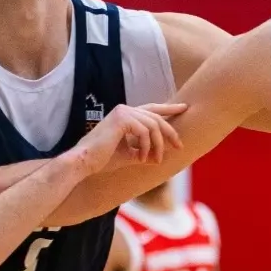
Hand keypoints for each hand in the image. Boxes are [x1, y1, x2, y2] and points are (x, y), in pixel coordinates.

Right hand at [67, 103, 186, 173]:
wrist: (85, 162)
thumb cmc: (103, 160)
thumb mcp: (130, 155)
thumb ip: (144, 151)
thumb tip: (160, 156)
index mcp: (126, 115)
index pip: (152, 109)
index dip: (169, 108)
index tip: (185, 108)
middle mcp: (125, 109)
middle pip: (156, 117)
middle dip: (170, 132)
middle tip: (180, 146)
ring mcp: (123, 112)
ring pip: (153, 126)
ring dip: (158, 145)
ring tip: (155, 160)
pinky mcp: (121, 119)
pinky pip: (144, 132)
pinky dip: (146, 147)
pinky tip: (141, 159)